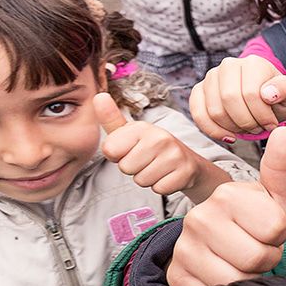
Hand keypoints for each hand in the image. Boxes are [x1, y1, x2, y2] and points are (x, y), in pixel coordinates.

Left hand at [96, 93, 228, 200]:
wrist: (187, 162)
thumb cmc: (151, 148)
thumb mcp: (130, 133)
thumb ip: (111, 118)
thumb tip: (98, 96)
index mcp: (142, 127)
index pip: (110, 150)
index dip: (117, 155)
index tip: (130, 150)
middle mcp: (160, 138)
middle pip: (125, 168)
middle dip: (133, 169)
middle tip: (146, 161)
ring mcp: (175, 155)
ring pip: (141, 180)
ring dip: (147, 178)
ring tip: (157, 167)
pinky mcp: (184, 172)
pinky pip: (158, 189)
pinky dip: (161, 186)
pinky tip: (167, 175)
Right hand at [167, 127, 285, 285]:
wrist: (216, 244)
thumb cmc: (252, 219)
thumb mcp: (272, 196)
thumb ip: (280, 168)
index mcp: (226, 194)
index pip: (276, 229)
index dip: (279, 234)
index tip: (265, 227)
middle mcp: (198, 218)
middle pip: (259, 257)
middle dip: (265, 257)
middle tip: (254, 245)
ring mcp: (185, 248)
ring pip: (239, 279)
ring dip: (248, 275)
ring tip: (239, 258)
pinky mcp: (177, 276)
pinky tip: (221, 271)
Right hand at [189, 56, 285, 141]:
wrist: (262, 97)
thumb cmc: (276, 97)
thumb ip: (285, 90)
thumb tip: (268, 93)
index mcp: (253, 63)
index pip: (251, 93)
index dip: (261, 116)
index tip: (271, 125)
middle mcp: (229, 65)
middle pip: (229, 100)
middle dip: (246, 122)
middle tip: (258, 128)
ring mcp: (211, 77)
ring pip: (214, 110)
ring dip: (232, 127)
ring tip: (247, 128)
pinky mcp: (199, 91)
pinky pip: (198, 114)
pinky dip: (213, 130)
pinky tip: (229, 136)